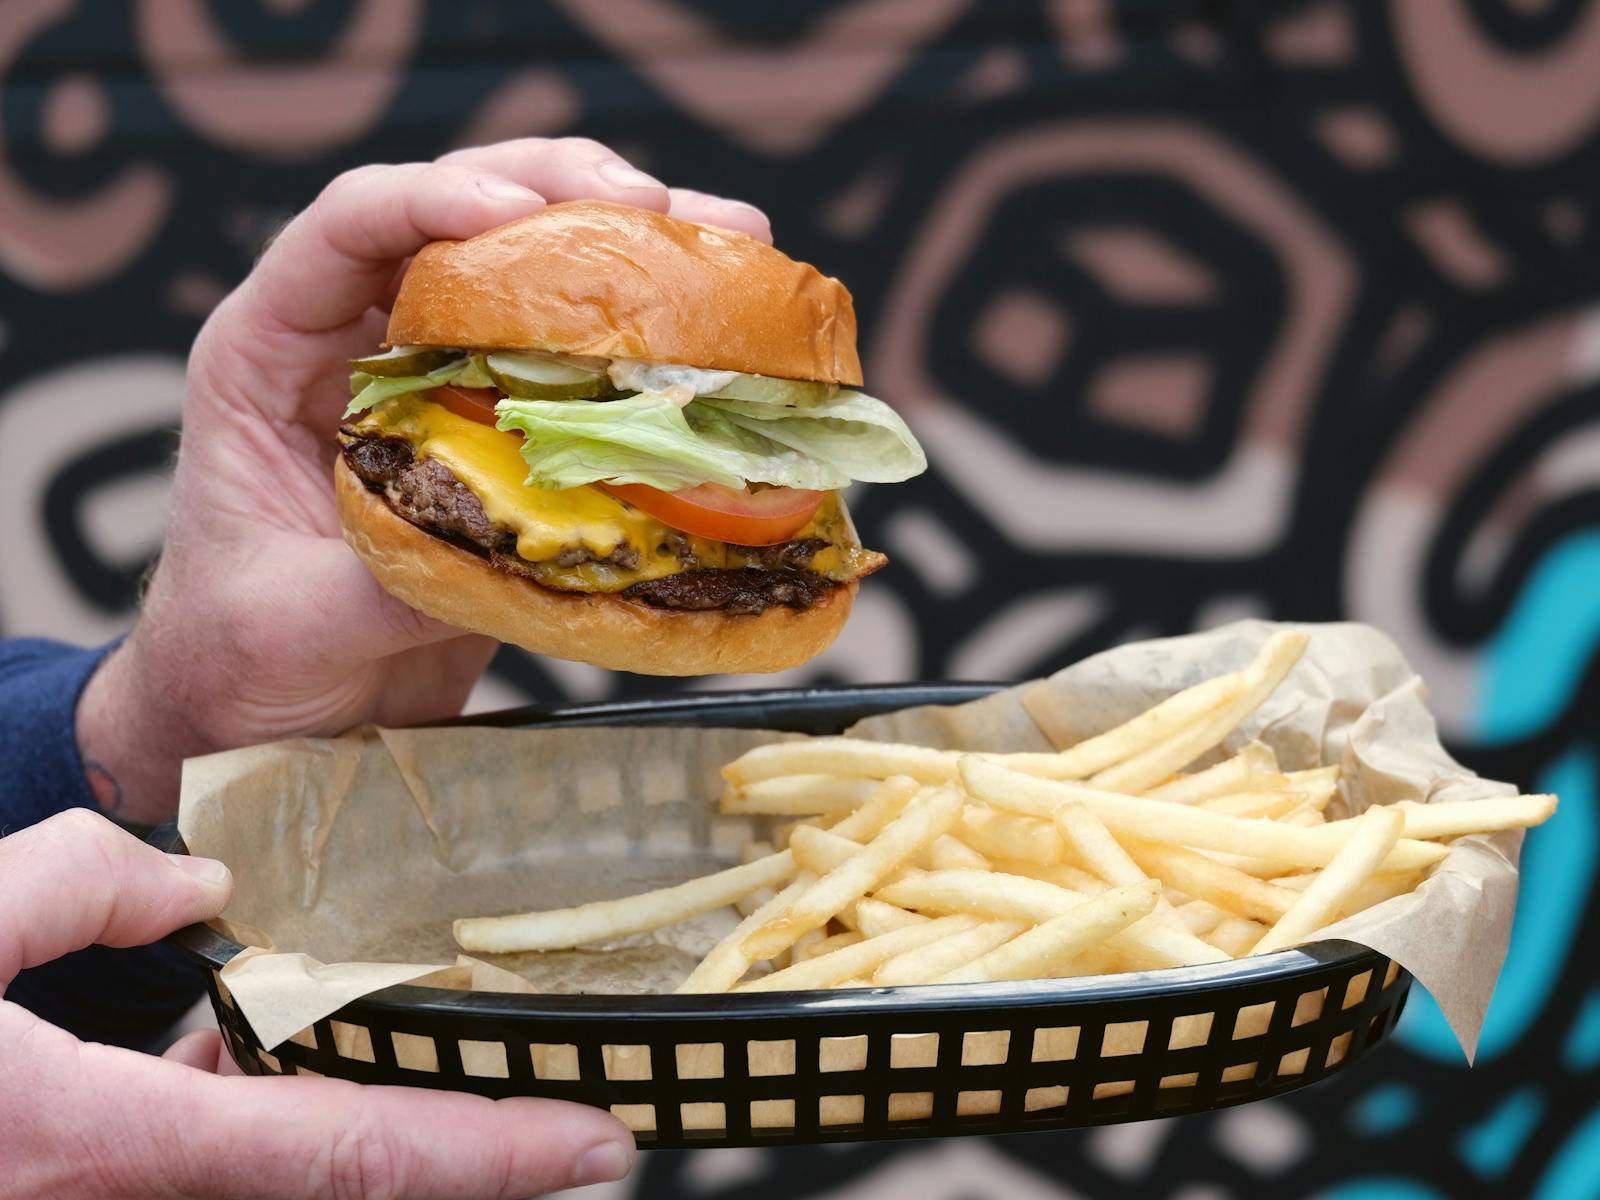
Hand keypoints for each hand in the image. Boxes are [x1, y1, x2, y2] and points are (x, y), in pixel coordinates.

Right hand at [0, 810, 633, 1198]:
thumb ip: (67, 891)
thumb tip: (190, 888)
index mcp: (86, 1142)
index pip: (340, 1154)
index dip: (487, 1152)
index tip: (600, 1145)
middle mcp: (99, 1199)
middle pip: (319, 1181)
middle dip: (436, 1147)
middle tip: (542, 1107)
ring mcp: (82, 1199)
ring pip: (250, 1172)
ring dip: (320, 1118)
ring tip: (380, 1043)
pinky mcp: (63, 1183)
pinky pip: (182, 1162)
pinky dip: (223, 1113)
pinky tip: (212, 1052)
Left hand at [77, 139, 771, 824]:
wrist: (273, 706)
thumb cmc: (238, 652)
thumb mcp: (292, 622)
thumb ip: (385, 579)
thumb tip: (510, 543)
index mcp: (272, 353)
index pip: (346, 228)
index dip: (428, 198)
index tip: (512, 207)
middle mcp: (357, 340)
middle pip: (457, 216)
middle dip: (558, 189)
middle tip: (652, 206)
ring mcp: (435, 379)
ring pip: (527, 266)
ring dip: (623, 240)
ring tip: (727, 233)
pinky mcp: (498, 429)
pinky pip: (574, 357)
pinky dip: (643, 334)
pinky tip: (715, 323)